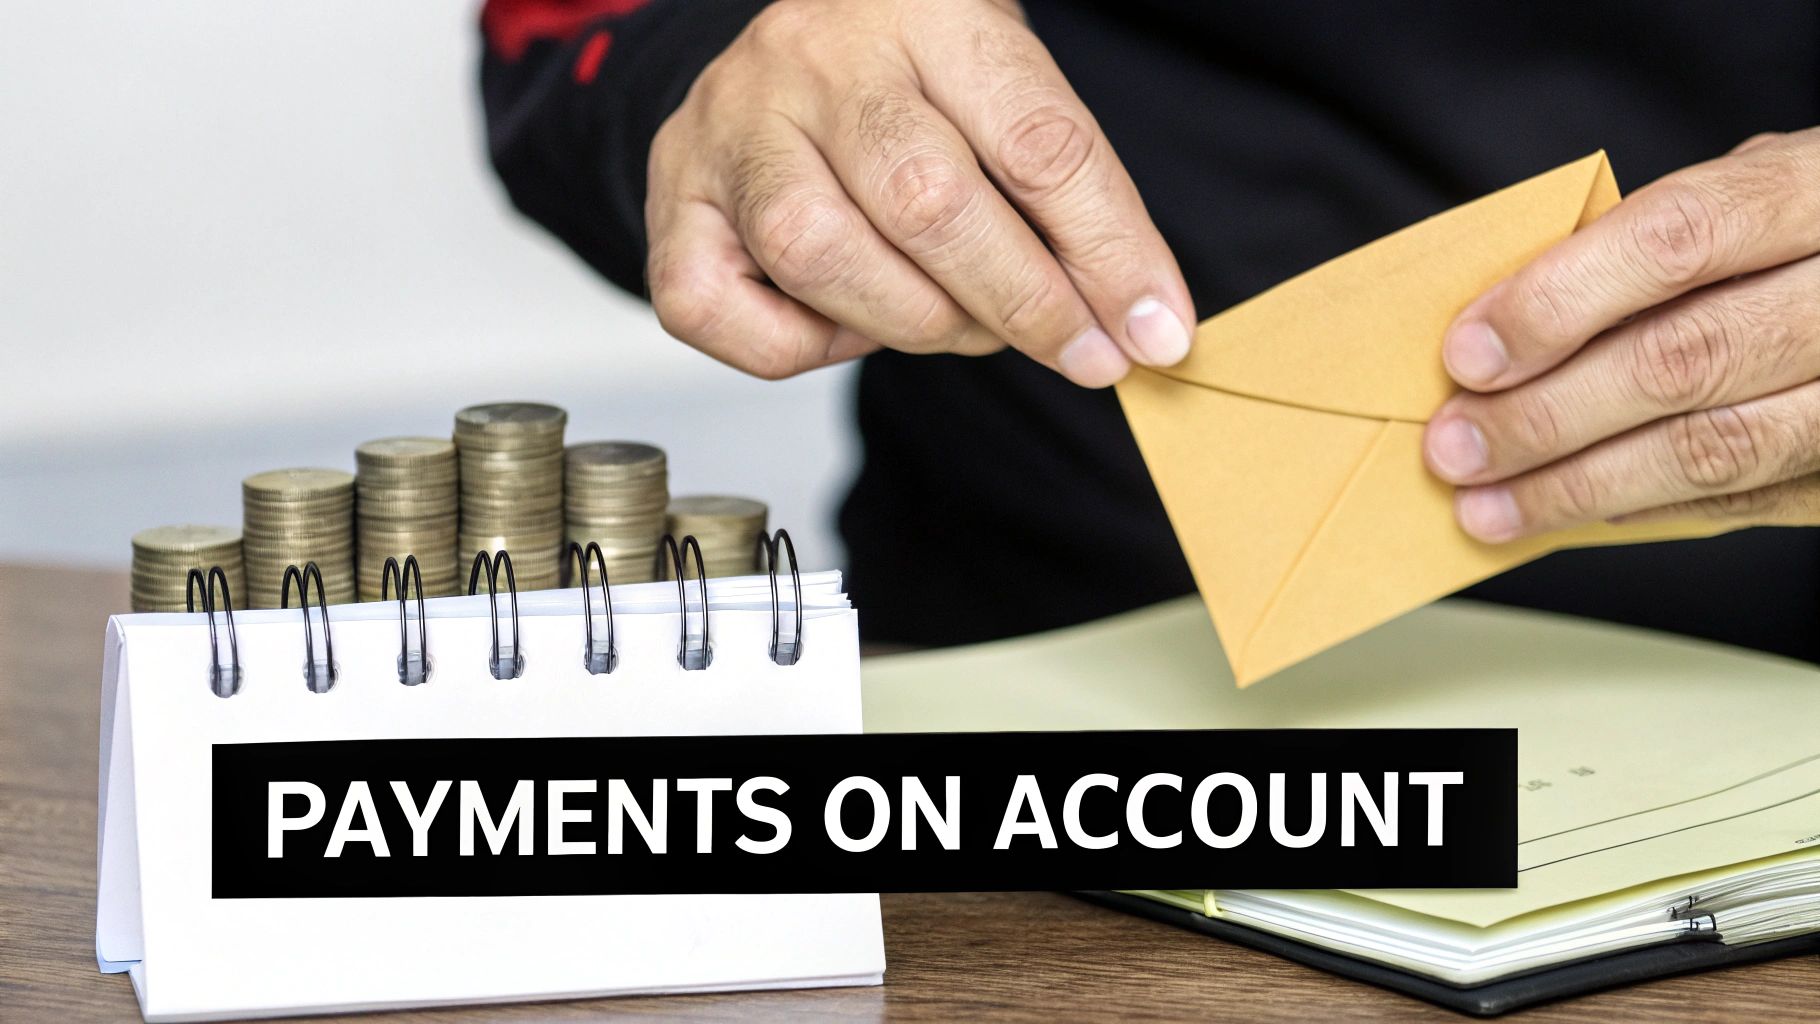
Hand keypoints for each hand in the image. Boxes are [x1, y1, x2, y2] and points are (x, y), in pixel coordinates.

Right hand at [644, 0, 1193, 385]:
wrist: (778, 56)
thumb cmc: (910, 85)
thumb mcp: (999, 92)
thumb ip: (1063, 191)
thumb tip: (1138, 321)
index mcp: (926, 8)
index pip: (1035, 139)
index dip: (1108, 253)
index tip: (1154, 332)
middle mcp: (815, 58)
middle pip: (927, 202)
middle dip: (1022, 304)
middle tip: (1076, 350)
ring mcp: (731, 129)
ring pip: (821, 255)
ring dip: (916, 323)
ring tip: (961, 324)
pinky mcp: (673, 203)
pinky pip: (722, 310)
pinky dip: (800, 346)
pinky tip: (847, 318)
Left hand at [1423, 129, 1819, 540]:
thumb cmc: (1811, 227)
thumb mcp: (1752, 189)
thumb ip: (1652, 241)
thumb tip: (1508, 321)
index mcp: (1816, 192)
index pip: (1676, 240)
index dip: (1558, 300)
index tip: (1469, 353)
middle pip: (1682, 359)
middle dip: (1545, 415)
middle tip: (1454, 447)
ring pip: (1711, 449)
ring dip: (1576, 486)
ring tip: (1485, 507)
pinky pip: (1746, 499)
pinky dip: (1644, 505)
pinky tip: (1573, 508)